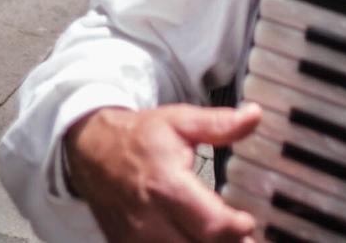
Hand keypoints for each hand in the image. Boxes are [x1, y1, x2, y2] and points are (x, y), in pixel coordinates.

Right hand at [65, 104, 261, 242]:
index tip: (248, 221)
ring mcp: (135, 238)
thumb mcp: (180, 121)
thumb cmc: (139, 137)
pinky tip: (195, 239)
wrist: (91, 150)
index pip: (211, 223)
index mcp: (167, 185)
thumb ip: (218, 124)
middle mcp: (150, 219)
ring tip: (225, 240)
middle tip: (246, 238)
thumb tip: (254, 116)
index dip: (237, 228)